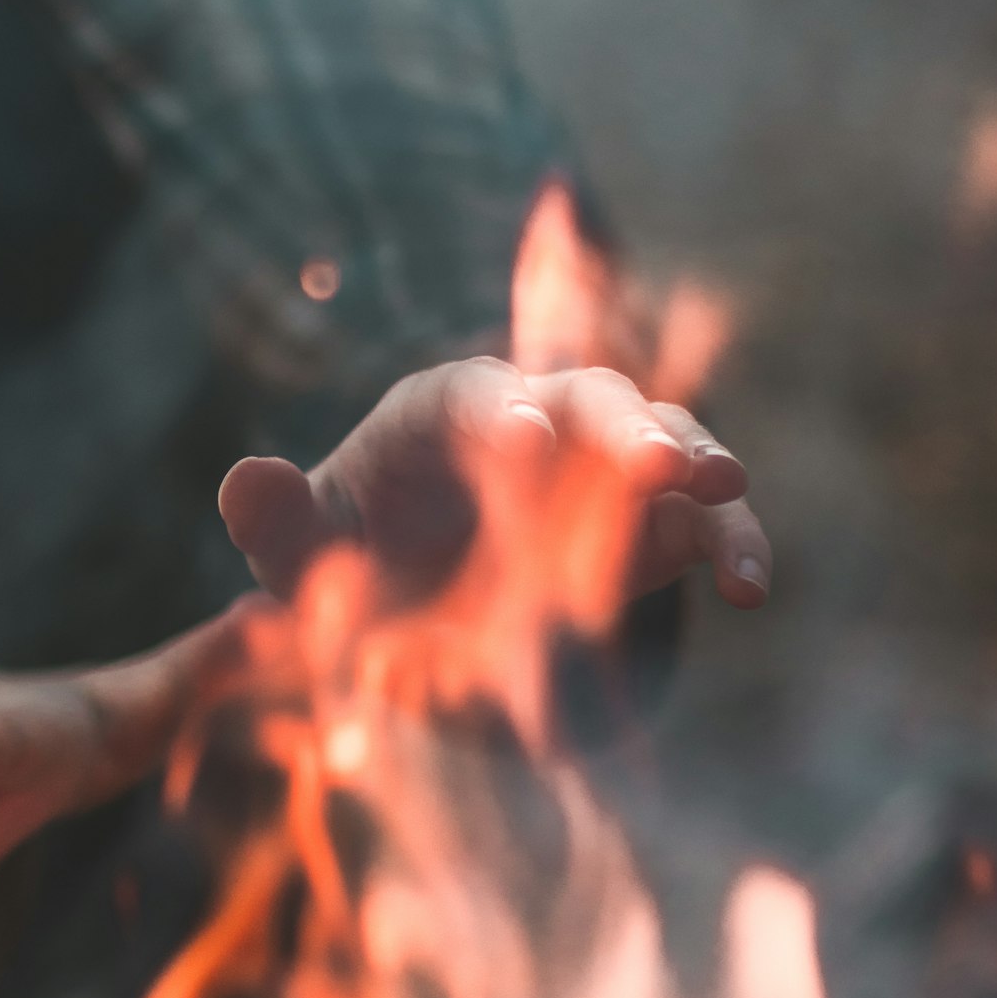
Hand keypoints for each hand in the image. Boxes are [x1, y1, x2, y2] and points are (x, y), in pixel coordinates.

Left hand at [217, 358, 769, 608]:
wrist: (426, 599)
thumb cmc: (358, 558)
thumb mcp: (304, 551)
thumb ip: (275, 521)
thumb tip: (244, 481)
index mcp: (449, 409)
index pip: (478, 398)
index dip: (500, 417)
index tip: (521, 441)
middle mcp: (542, 417)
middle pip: (590, 400)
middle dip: (623, 426)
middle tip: (657, 456)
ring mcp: (607, 467)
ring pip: (665, 442)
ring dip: (697, 462)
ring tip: (725, 487)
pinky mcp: (658, 525)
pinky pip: (706, 523)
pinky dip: (735, 543)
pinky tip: (753, 588)